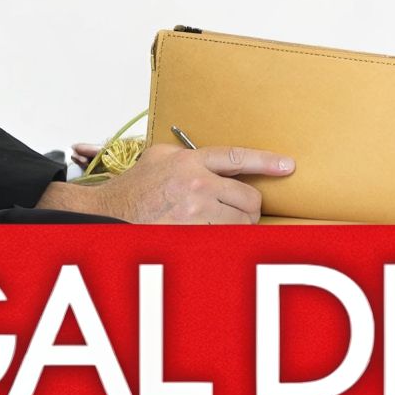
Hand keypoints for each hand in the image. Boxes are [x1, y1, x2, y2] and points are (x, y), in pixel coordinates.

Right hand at [43, 144, 295, 223]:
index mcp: (190, 160)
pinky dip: (224, 240)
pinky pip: (227, 239)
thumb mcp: (160, 158)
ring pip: (242, 223)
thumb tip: (218, 160)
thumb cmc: (132, 190)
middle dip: (246, 208)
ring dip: (236, 226)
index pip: (238, 158)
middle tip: (232, 211)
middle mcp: (197, 184)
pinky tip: (209, 235)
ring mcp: (195, 211)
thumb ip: (190, 154)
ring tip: (215, 225)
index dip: (267, 161)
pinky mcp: (192, 234)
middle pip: (249, 198)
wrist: (106, 213)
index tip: (288, 166)